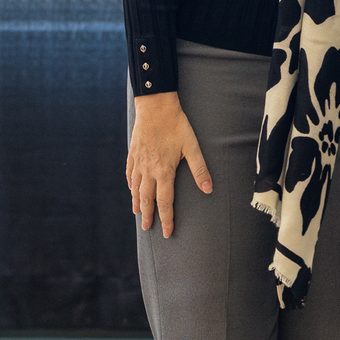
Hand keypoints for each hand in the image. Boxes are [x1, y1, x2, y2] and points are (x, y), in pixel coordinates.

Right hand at [126, 91, 211, 236]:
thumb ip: (200, 169)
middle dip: (148, 216)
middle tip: (148, 228)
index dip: (166, 218)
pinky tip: (132, 189)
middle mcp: (148, 171)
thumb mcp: (192, 147)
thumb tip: (209, 189)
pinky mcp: (133, 153)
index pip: (164, 202)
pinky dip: (131, 184)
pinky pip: (129, 173)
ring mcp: (138, 162)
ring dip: (137, 202)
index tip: (167, 232)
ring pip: (136, 188)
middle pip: (146, 199)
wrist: (155, 106)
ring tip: (138, 213)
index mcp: (163, 172)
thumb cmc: (176, 125)